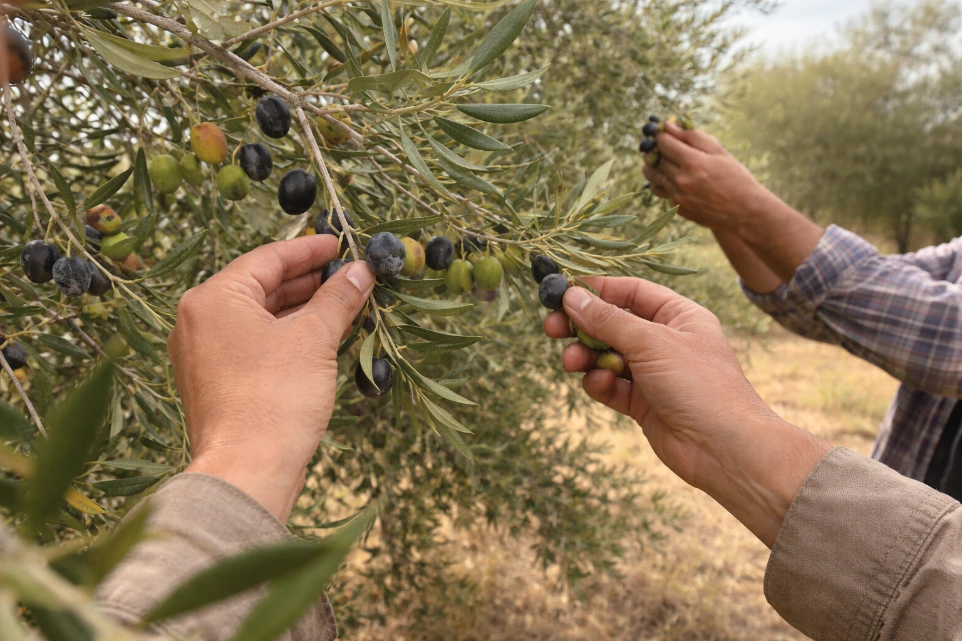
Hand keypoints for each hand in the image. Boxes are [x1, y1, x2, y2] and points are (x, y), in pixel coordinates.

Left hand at [167, 235, 374, 519]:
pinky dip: (285, 336)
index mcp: (212, 299)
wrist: (247, 471)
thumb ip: (338, 298)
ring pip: (258, 318)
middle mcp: (198, 321)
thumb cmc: (275, 398)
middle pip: (260, 286)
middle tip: (348, 275)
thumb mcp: (314, 339)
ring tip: (343, 304)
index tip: (341, 245)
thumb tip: (362, 270)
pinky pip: (253, 344)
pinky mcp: (215, 383)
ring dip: (300, 310)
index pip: (267, 258)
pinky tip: (320, 338)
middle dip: (308, 281)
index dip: (309, 250)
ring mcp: (203, 355)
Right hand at [543, 277, 770, 485]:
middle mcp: (666, 341)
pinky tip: (599, 385)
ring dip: (586, 357)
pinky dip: (600, 384)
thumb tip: (571, 296)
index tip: (562, 292)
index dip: (597, 290)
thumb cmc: (699, 384)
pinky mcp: (644, 403)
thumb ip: (608, 319)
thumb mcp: (651, 342)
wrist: (724, 448)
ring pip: (607, 356)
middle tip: (551, 329)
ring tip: (571, 363)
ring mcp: (655, 373)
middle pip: (613, 324)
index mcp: (679, 316)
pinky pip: (611, 385)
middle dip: (582, 326)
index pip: (631, 291)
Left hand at [643, 122, 773, 232]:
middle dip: (656, 149)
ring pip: (653, 176)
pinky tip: (669, 177)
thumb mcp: (718, 151)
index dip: (661, 135)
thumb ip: (692, 136)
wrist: (743, 210)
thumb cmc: (734, 176)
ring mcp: (677, 196)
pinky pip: (661, 190)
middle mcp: (681, 180)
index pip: (664, 143)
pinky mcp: (676, 207)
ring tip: (657, 159)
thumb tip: (668, 125)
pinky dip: (662, 182)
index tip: (663, 133)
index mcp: (693, 162)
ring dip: (651, 165)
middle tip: (659, 144)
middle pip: (655, 159)